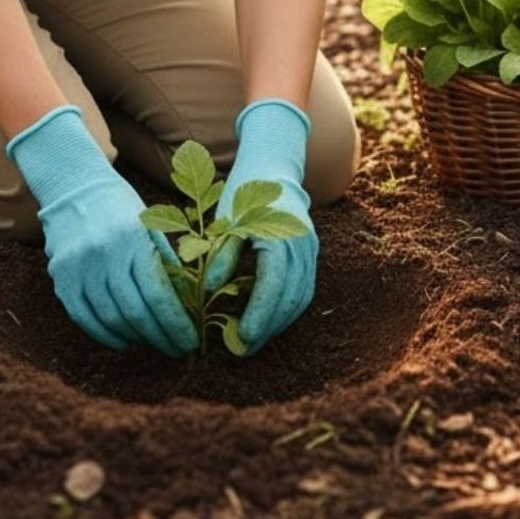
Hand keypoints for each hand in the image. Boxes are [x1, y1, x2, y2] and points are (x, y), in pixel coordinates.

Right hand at [8, 107, 197, 356]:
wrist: (73, 186)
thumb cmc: (121, 208)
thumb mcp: (152, 227)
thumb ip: (168, 265)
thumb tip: (189, 307)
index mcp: (132, 240)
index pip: (158, 294)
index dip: (176, 324)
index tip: (191, 342)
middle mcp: (103, 255)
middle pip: (135, 312)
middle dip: (161, 338)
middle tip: (177, 351)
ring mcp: (78, 268)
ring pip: (110, 319)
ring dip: (136, 339)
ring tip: (154, 344)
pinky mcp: (61, 277)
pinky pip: (83, 318)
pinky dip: (105, 336)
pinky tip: (124, 342)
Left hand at [206, 100, 317, 354]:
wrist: (273, 168)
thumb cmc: (241, 193)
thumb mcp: (224, 222)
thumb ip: (219, 255)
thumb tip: (207, 291)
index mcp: (277, 233)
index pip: (272, 284)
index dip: (259, 314)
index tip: (241, 338)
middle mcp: (301, 244)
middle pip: (290, 298)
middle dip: (268, 328)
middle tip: (242, 349)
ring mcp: (310, 250)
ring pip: (300, 299)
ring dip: (278, 324)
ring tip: (252, 341)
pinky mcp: (312, 256)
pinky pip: (304, 291)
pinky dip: (286, 311)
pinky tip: (267, 323)